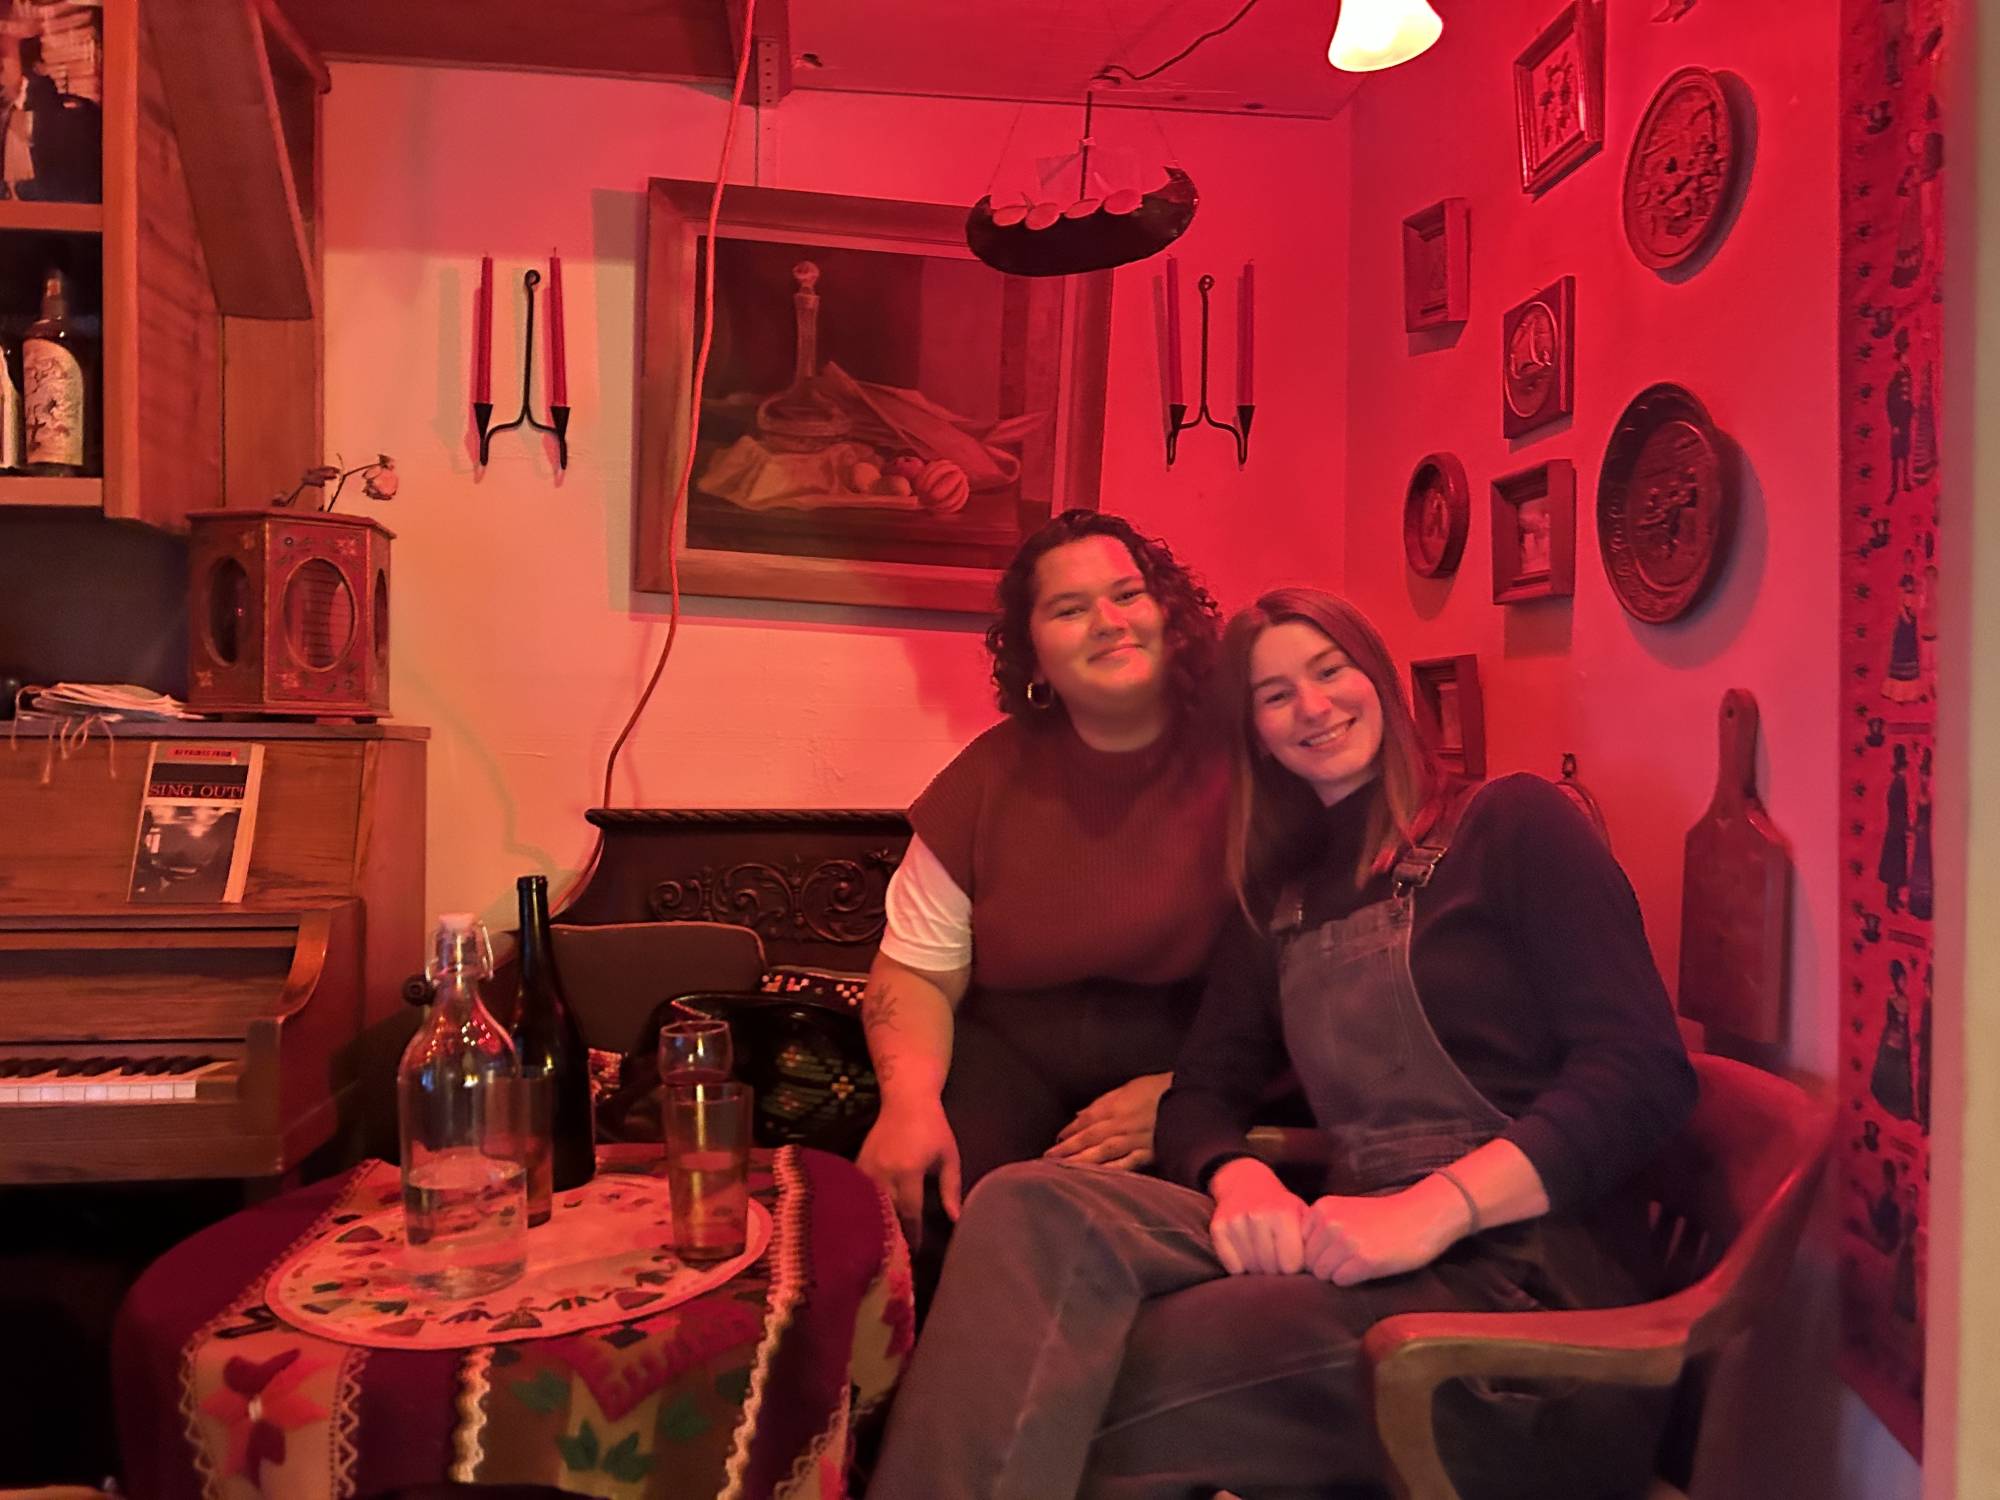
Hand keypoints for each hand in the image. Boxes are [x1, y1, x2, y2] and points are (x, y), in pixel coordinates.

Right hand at [856, 1096, 961, 1245]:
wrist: (906, 1099)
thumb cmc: (933, 1128)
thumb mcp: (949, 1157)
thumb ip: (951, 1189)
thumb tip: (957, 1219)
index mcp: (908, 1171)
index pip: (910, 1212)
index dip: (913, 1234)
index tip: (916, 1250)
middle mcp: (884, 1171)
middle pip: (886, 1212)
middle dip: (893, 1233)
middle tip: (899, 1254)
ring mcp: (868, 1167)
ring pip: (870, 1204)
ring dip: (878, 1221)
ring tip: (884, 1240)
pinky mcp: (858, 1162)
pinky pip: (859, 1191)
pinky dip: (864, 1205)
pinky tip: (869, 1218)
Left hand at [1044, 1072, 1173, 1170]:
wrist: (1189, 1096)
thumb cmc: (1158, 1089)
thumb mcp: (1128, 1088)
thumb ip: (1103, 1102)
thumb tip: (1081, 1115)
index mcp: (1114, 1106)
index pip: (1085, 1121)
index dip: (1069, 1132)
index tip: (1055, 1141)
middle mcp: (1119, 1124)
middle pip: (1088, 1139)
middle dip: (1067, 1150)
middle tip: (1047, 1160)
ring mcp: (1133, 1140)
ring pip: (1102, 1153)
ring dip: (1081, 1162)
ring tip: (1063, 1170)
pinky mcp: (1148, 1153)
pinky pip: (1126, 1164)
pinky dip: (1110, 1171)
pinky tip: (1097, 1179)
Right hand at [1207, 1157, 1310, 1274]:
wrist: (1245, 1182)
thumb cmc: (1280, 1205)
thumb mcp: (1300, 1214)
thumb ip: (1310, 1239)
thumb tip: (1316, 1268)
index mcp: (1283, 1213)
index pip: (1291, 1264)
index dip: (1294, 1267)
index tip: (1293, 1259)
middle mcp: (1258, 1216)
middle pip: (1270, 1268)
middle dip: (1276, 1270)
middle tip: (1277, 1260)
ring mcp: (1235, 1222)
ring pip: (1250, 1268)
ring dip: (1258, 1269)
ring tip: (1263, 1256)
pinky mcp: (1218, 1228)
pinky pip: (1232, 1266)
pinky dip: (1240, 1266)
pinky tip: (1246, 1254)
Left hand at [1302, 1187, 1462, 1286]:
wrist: (1422, 1217)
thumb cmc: (1383, 1218)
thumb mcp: (1344, 1211)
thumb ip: (1321, 1227)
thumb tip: (1297, 1260)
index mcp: (1322, 1208)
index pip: (1299, 1244)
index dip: (1317, 1253)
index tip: (1335, 1251)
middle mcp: (1329, 1223)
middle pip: (1309, 1262)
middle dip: (1326, 1266)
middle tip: (1350, 1261)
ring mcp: (1345, 1241)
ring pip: (1322, 1274)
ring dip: (1338, 1275)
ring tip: (1359, 1263)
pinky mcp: (1363, 1260)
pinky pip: (1340, 1282)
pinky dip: (1351, 1281)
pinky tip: (1368, 1268)